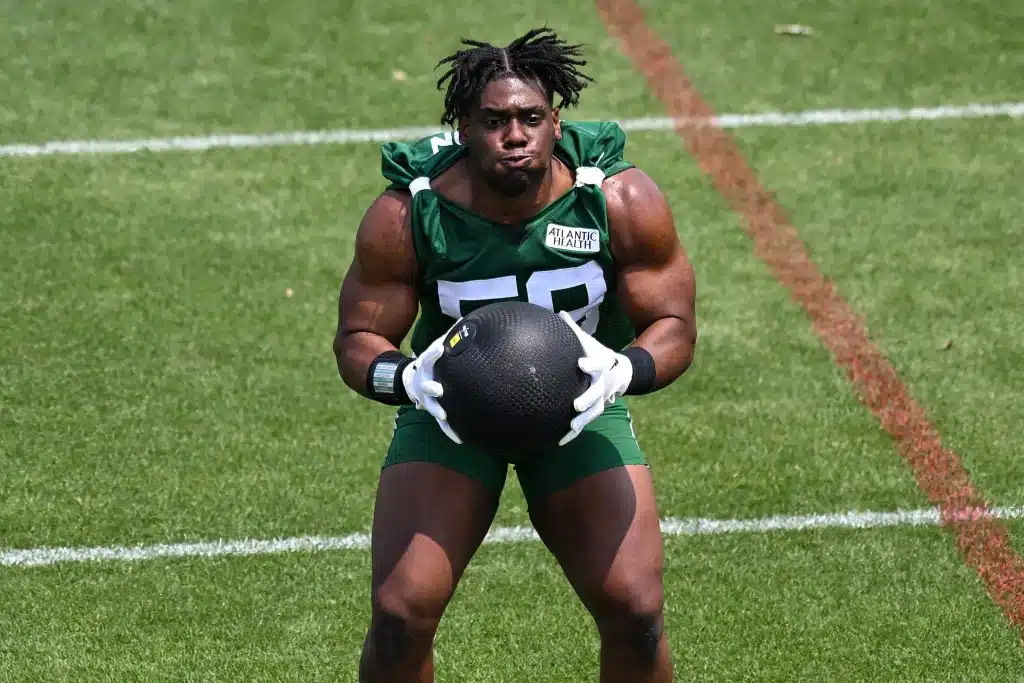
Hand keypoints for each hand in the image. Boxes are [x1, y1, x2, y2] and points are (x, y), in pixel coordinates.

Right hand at [401, 333, 461, 444]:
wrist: (412, 379)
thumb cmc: (433, 361)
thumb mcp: (438, 346)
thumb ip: (452, 336)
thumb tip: (467, 319)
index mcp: (426, 366)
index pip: (429, 358)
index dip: (434, 353)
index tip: (440, 348)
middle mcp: (424, 383)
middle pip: (426, 385)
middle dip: (431, 388)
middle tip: (439, 390)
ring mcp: (427, 399)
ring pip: (431, 407)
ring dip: (437, 411)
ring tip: (444, 416)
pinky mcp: (433, 411)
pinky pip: (442, 424)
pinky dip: (450, 431)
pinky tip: (460, 440)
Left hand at [557, 311, 633, 445]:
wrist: (621, 372)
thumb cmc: (599, 354)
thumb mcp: (590, 342)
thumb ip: (574, 330)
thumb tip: (558, 312)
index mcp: (602, 365)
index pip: (596, 364)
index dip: (590, 364)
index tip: (580, 363)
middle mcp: (603, 384)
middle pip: (596, 393)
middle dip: (588, 399)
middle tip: (576, 405)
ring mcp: (601, 399)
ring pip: (594, 413)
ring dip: (582, 421)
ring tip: (571, 428)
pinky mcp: (596, 410)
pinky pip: (584, 424)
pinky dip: (573, 433)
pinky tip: (559, 441)